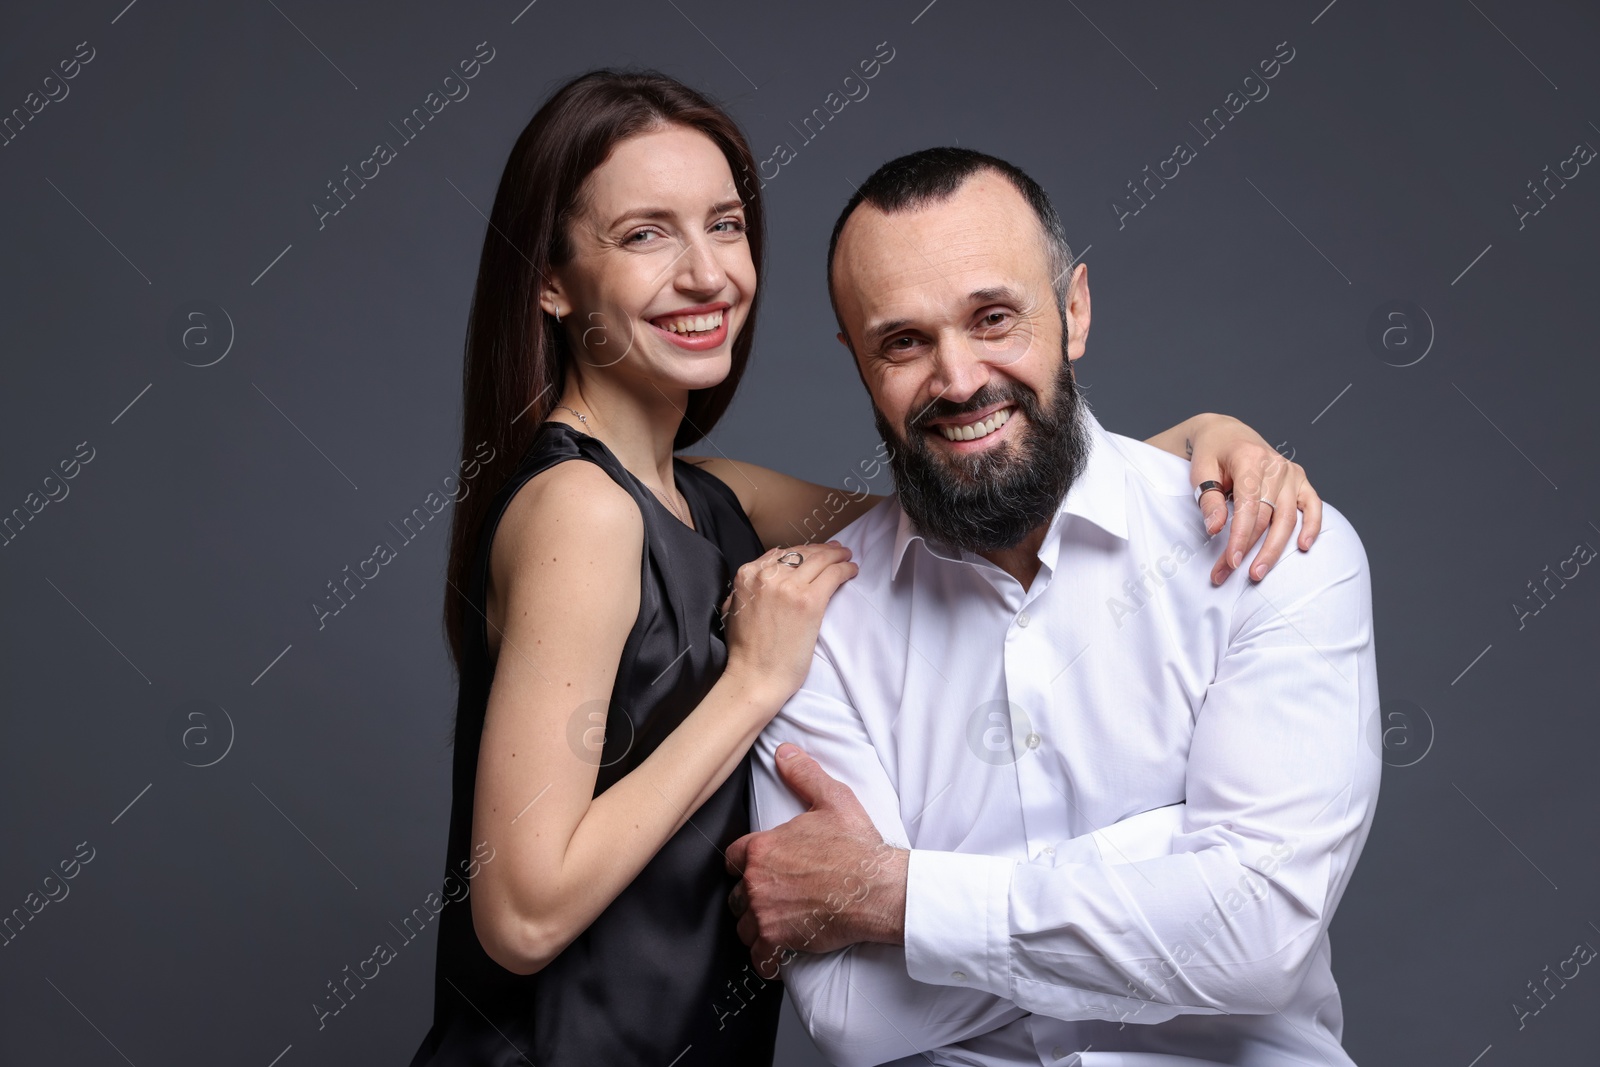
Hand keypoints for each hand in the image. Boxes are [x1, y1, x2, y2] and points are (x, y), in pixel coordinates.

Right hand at [720, 544, 857, 703]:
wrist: (756, 675)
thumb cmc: (746, 650)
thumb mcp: (735, 608)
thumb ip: (747, 587)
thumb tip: (762, 572)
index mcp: (747, 575)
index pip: (780, 553)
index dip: (801, 551)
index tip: (813, 552)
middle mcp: (767, 575)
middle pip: (801, 552)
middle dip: (821, 549)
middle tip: (836, 550)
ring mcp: (789, 586)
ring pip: (820, 559)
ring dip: (837, 555)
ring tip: (846, 556)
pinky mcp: (810, 600)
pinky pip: (833, 574)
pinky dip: (846, 569)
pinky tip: (852, 570)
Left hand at [725, 743, 907, 977]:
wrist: (880, 889)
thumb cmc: (858, 848)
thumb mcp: (833, 800)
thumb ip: (804, 775)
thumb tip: (785, 753)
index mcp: (762, 848)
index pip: (733, 858)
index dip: (746, 864)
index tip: (758, 869)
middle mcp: (756, 881)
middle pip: (736, 895)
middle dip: (751, 897)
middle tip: (774, 898)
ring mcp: (765, 913)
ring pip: (744, 927)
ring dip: (758, 928)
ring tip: (778, 924)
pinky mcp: (778, 941)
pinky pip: (760, 958)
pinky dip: (768, 960)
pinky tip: (779, 954)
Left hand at [1186, 416, 1321, 584]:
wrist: (1227, 433)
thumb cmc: (1212, 454)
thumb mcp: (1201, 471)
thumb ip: (1209, 499)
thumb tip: (1215, 528)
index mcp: (1250, 459)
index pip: (1248, 506)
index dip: (1239, 537)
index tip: (1230, 562)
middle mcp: (1276, 465)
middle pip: (1266, 516)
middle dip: (1249, 549)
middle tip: (1231, 572)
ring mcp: (1291, 473)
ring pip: (1288, 517)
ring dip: (1274, 548)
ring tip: (1259, 572)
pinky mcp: (1300, 479)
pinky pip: (1312, 505)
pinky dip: (1312, 526)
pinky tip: (1303, 546)